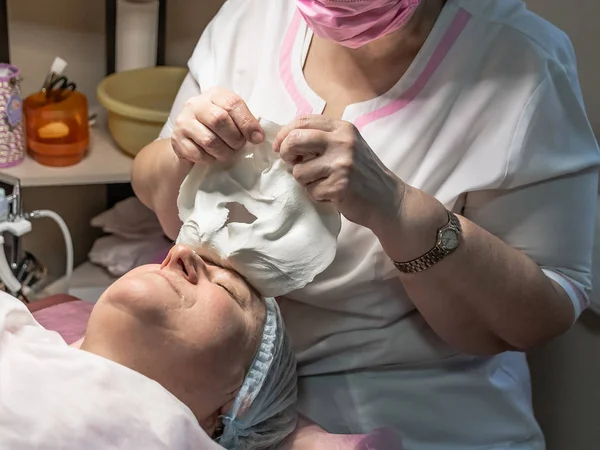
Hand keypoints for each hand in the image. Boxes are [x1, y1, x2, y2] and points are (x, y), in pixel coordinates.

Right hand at [171, 87, 263, 164]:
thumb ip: (244, 122)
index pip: (232, 103)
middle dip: (234, 138)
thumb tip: (257, 136)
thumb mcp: (231, 119)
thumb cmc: (216, 129)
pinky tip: (211, 156)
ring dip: (224, 152)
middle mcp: (196, 104)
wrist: (188, 141)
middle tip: (239, 146)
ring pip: (209, 140)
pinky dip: (210, 159)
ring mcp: (183, 121)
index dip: (247, 123)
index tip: (257, 138)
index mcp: (214, 94)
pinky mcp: (176, 140)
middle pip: (219, 120)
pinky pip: (198, 154)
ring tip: (227, 153)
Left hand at [273, 115, 404, 232]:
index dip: (284, 134)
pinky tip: (333, 194)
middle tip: (293, 163)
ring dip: (306, 182)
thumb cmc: (362, 173)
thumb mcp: (347, 145)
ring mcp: (342, 164)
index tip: (280, 147)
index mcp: (342, 128)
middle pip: (295, 140)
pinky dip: (318, 195)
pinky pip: (311, 191)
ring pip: (299, 171)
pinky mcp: (339, 186)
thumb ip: (322, 138)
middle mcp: (342, 142)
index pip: (302, 121)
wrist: (388, 199)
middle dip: (286, 154)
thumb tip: (286, 140)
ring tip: (323, 183)